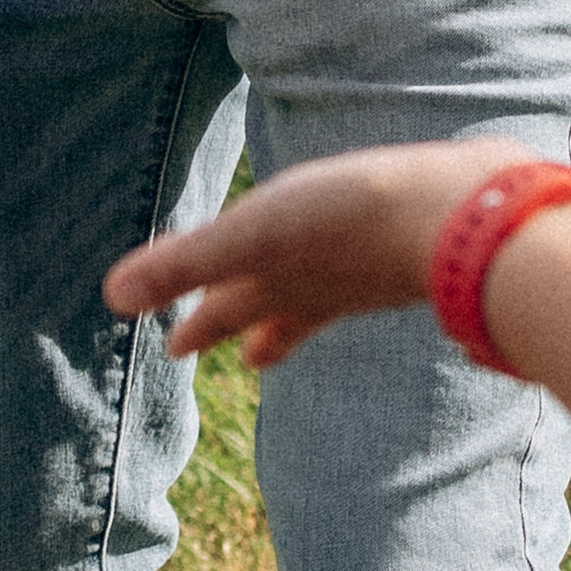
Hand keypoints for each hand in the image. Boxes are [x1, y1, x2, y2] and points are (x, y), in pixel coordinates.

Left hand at [103, 137, 502, 367]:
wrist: (462, 217)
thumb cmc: (349, 219)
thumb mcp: (251, 233)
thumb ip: (185, 261)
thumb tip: (108, 297)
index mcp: (279, 280)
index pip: (225, 308)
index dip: (198, 325)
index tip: (172, 347)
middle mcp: (323, 284)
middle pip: (273, 307)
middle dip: (245, 322)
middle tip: (233, 353)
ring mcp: (371, 271)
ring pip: (322, 295)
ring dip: (298, 308)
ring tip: (289, 324)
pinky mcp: (412, 249)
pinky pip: (369, 271)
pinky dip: (352, 276)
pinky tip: (371, 264)